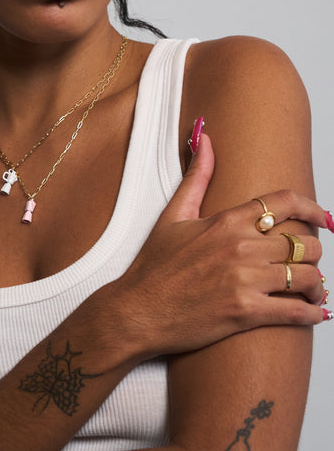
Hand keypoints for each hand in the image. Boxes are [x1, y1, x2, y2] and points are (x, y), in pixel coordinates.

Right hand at [115, 132, 326, 361]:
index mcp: (227, 220)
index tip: (325, 218)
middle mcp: (241, 246)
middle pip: (304, 242)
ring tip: (313, 290)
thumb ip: (196, 176)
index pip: (285, 201)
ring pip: (307, 275)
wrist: (136, 311)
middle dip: (313, 253)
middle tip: (308, 262)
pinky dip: (313, 313)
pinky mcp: (246, 312)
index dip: (313, 208)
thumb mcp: (173, 215)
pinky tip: (314, 312)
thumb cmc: (154, 266)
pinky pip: (296, 311)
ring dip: (317, 284)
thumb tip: (204, 137)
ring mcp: (245, 279)